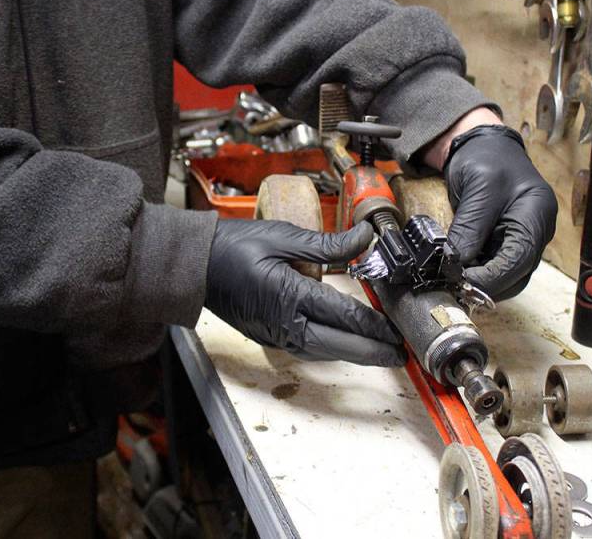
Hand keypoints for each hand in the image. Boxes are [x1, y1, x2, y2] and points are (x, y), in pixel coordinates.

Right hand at [204, 220, 405, 366]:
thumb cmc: (234, 246)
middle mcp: (284, 322)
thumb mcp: (284, 236)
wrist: (194, 265)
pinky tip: (341, 344)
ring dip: (351, 354)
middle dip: (371, 352)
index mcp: (290, 295)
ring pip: (322, 352)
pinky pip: (305, 349)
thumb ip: (329, 244)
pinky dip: (328, 349)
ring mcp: (274, 334)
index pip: (344, 316)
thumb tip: (365, 237)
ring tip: (376, 351)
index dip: (374, 326)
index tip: (396, 332)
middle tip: (398, 356)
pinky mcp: (267, 337)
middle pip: (338, 345)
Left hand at [440, 124, 557, 300]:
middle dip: (486, 283)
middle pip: (516, 274)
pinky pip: (494, 265)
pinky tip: (458, 266)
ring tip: (453, 274)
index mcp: (536, 215)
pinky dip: (477, 270)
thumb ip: (469, 227)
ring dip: (481, 279)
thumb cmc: (487, 159)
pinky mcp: (506, 241)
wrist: (482, 146)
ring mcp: (521, 238)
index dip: (491, 276)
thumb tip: (456, 263)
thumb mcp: (478, 189)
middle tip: (454, 281)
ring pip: (506, 275)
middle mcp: (535, 232)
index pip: (519, 260)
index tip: (462, 279)